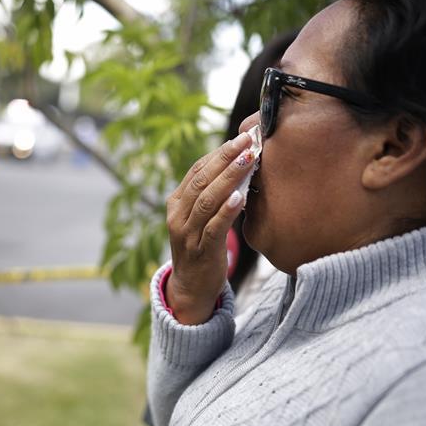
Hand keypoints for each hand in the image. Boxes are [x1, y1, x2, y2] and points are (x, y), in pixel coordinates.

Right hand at [165, 131, 255, 323]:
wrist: (191, 287)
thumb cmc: (202, 247)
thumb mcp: (201, 217)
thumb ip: (213, 195)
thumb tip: (242, 165)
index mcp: (176, 202)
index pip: (197, 169)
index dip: (219, 152)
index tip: (242, 137)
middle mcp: (177, 215)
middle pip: (201, 179)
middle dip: (226, 157)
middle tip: (248, 141)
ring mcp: (187, 233)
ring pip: (207, 199)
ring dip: (229, 178)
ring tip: (249, 160)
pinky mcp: (200, 251)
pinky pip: (213, 227)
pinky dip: (226, 211)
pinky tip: (240, 197)